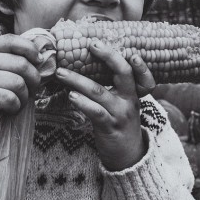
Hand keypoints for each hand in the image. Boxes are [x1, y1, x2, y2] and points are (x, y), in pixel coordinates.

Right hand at [0, 34, 42, 135]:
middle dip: (34, 79)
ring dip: (25, 96)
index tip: (39, 61)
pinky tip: (11, 110)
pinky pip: (8, 98)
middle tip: (31, 90)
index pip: (11, 40)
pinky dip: (15, 106)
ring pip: (17, 82)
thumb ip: (1, 61)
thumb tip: (37, 60)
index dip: (31, 49)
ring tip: (19, 102)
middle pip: (21, 64)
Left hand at [54, 39, 155, 170]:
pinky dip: (82, 102)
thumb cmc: (121, 124)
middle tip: (92, 44)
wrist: (128, 156)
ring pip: (99, 92)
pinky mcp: (109, 127)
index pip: (139, 72)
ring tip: (61, 72)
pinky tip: (71, 96)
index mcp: (134, 93)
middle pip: (123, 73)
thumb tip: (90, 64)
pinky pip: (95, 112)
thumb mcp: (123, 104)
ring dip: (78, 80)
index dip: (138, 61)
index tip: (130, 50)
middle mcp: (129, 100)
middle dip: (108, 56)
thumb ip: (114, 87)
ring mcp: (120, 114)